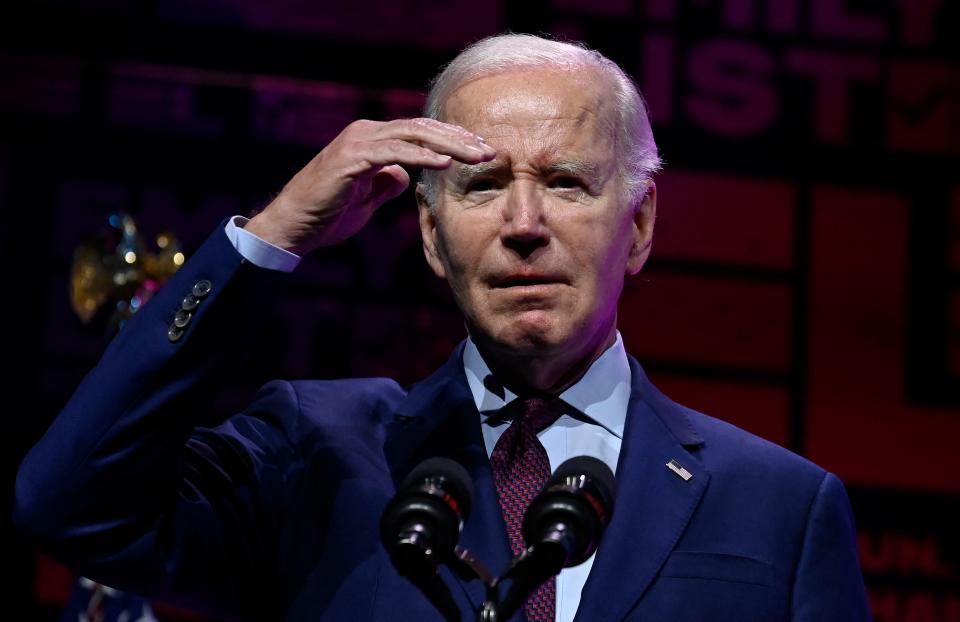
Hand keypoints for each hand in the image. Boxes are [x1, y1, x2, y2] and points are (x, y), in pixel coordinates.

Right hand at [245, 118, 495, 254]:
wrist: (293, 227)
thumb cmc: (328, 214)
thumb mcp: (366, 197)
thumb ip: (386, 182)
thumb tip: (406, 176)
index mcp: (372, 140)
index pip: (421, 132)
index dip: (452, 139)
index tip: (480, 151)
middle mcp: (366, 133)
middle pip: (422, 129)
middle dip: (459, 139)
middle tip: (490, 151)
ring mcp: (357, 143)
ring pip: (413, 136)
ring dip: (449, 146)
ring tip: (477, 157)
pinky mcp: (351, 159)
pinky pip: (393, 153)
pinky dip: (421, 157)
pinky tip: (444, 164)